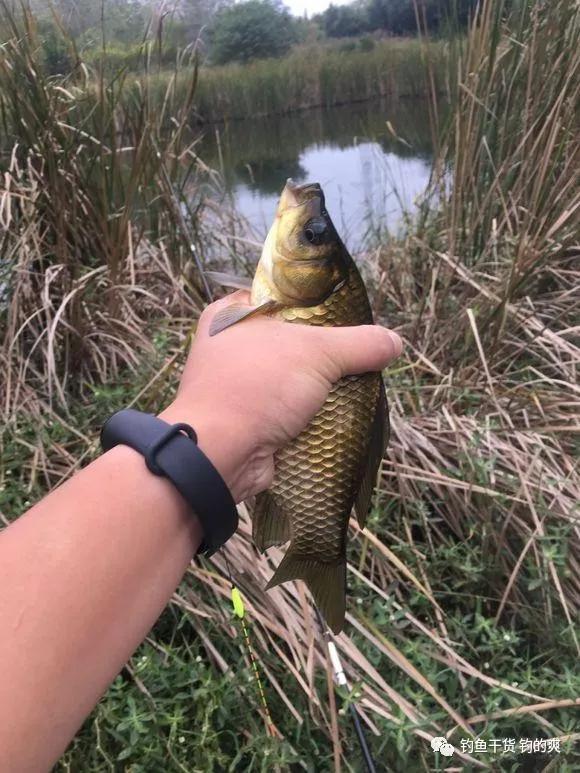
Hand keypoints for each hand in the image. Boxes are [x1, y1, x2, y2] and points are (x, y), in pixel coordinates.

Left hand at [160, 291, 401, 501]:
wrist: (220, 455)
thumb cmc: (258, 387)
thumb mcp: (317, 353)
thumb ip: (359, 344)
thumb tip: (395, 342)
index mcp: (232, 315)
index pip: (283, 299)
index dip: (317, 307)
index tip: (351, 318)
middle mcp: (229, 347)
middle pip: (291, 342)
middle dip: (324, 354)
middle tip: (358, 356)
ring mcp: (235, 386)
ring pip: (291, 378)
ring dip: (318, 388)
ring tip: (354, 386)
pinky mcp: (246, 419)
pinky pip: (285, 409)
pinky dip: (307, 413)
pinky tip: (335, 414)